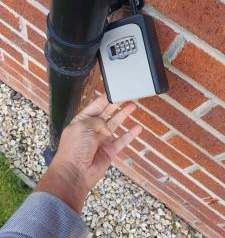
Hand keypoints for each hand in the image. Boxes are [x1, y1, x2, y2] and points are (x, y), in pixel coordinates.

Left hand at [35, 94, 141, 212]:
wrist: (75, 173)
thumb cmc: (73, 149)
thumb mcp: (83, 127)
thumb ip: (97, 121)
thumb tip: (107, 129)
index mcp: (82, 121)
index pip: (95, 106)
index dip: (105, 98)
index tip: (114, 91)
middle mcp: (92, 129)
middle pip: (107, 113)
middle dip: (116, 104)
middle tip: (125, 95)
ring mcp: (101, 140)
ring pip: (115, 124)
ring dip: (123, 115)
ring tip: (132, 106)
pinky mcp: (109, 151)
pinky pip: (122, 140)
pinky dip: (130, 134)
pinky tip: (137, 128)